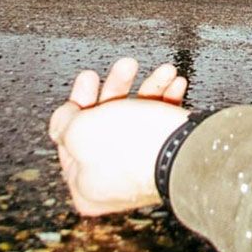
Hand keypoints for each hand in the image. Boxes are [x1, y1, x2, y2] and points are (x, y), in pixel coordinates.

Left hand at [48, 58, 188, 215]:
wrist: (188, 154)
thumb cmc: (133, 149)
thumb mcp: (80, 130)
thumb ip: (64, 123)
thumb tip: (62, 120)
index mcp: (85, 184)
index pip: (71, 138)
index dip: (78, 103)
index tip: (88, 81)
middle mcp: (113, 181)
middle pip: (105, 123)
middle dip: (118, 86)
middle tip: (124, 67)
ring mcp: (141, 170)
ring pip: (136, 118)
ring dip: (150, 87)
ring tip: (163, 71)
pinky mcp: (167, 159)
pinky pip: (161, 124)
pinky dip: (167, 101)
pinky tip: (174, 84)